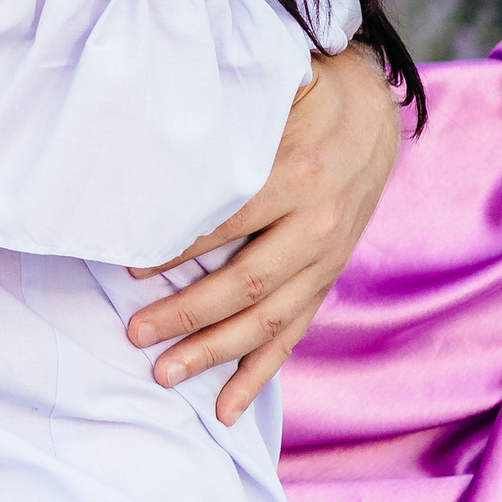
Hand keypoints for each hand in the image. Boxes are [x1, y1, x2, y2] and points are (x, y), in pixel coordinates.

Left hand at [123, 45, 400, 424]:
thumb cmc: (303, 98)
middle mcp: (317, 227)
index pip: (225, 224)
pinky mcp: (326, 280)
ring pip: (268, 321)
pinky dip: (259, 373)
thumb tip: (150, 137)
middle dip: (188, 315)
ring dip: (215, 353)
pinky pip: (292, 335)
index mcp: (297, 175)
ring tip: (165, 374)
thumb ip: (223, 120)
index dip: (177, 249)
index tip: (130, 265)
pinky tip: (226, 406)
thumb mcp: (269, 95)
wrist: (371, 115)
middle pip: (246, 285)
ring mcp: (326, 261)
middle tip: (136, 333)